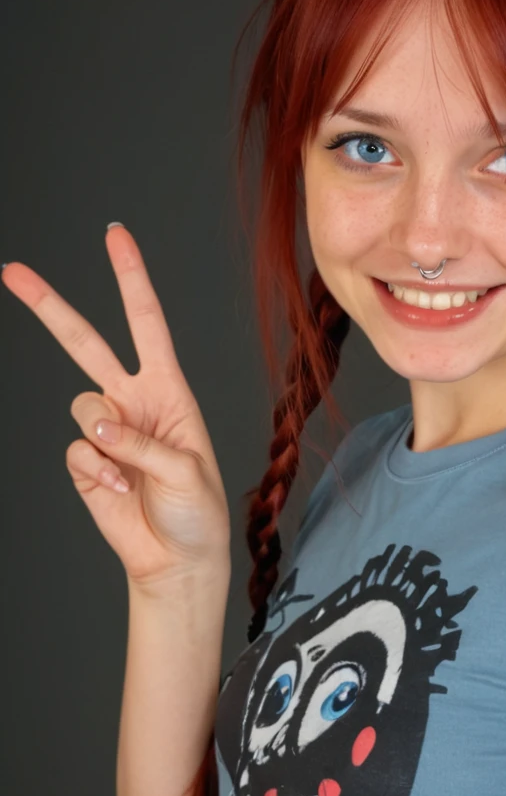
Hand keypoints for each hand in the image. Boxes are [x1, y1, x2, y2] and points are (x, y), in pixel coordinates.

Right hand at [2, 223, 231, 589]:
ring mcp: (105, 431)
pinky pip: (75, 451)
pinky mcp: (84, 462)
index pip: (146, 323)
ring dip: (103, 436)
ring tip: (132, 471)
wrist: (177, 560)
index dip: (130, 279)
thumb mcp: (188, 471)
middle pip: (85, 343)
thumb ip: (144, 443)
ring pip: (80, 405)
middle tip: (12, 271)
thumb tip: (97, 426)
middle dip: (48, 306)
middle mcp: (132, 401)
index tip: (115, 236)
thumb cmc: (198, 511)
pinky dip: (95, 471)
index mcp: (168, 390)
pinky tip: (118, 491)